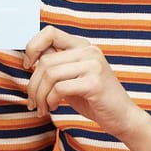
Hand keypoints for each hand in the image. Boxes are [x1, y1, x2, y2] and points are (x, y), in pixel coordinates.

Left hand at [24, 26, 143, 138]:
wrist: (122, 117)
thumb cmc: (95, 99)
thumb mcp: (73, 78)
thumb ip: (57, 65)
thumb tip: (30, 59)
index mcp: (83, 46)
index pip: (49, 33)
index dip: (32, 47)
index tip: (28, 66)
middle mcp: (89, 51)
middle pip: (45, 60)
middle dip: (33, 84)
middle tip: (33, 102)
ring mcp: (93, 65)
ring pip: (50, 75)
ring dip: (40, 95)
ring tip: (42, 108)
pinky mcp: (94, 83)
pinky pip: (59, 88)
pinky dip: (50, 100)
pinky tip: (53, 108)